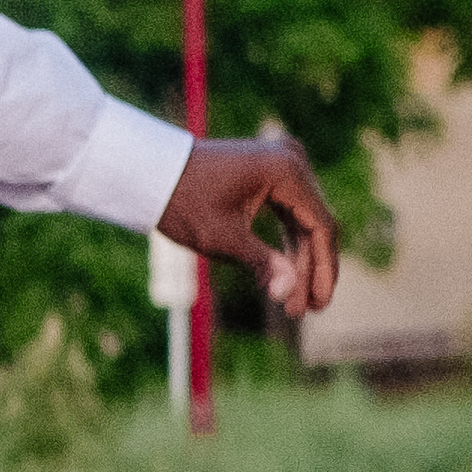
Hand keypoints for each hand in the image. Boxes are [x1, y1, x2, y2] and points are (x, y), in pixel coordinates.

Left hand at [162, 136, 341, 321]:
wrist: (148, 172)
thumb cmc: (181, 203)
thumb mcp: (222, 239)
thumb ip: (262, 264)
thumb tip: (288, 293)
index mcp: (286, 171)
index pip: (320, 227)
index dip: (323, 270)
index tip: (319, 304)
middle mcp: (292, 159)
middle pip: (314, 224)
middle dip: (309, 270)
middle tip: (304, 311)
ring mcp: (282, 162)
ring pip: (303, 221)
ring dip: (300, 260)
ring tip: (294, 303)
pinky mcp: (270, 172)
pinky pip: (289, 212)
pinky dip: (287, 242)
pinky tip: (287, 274)